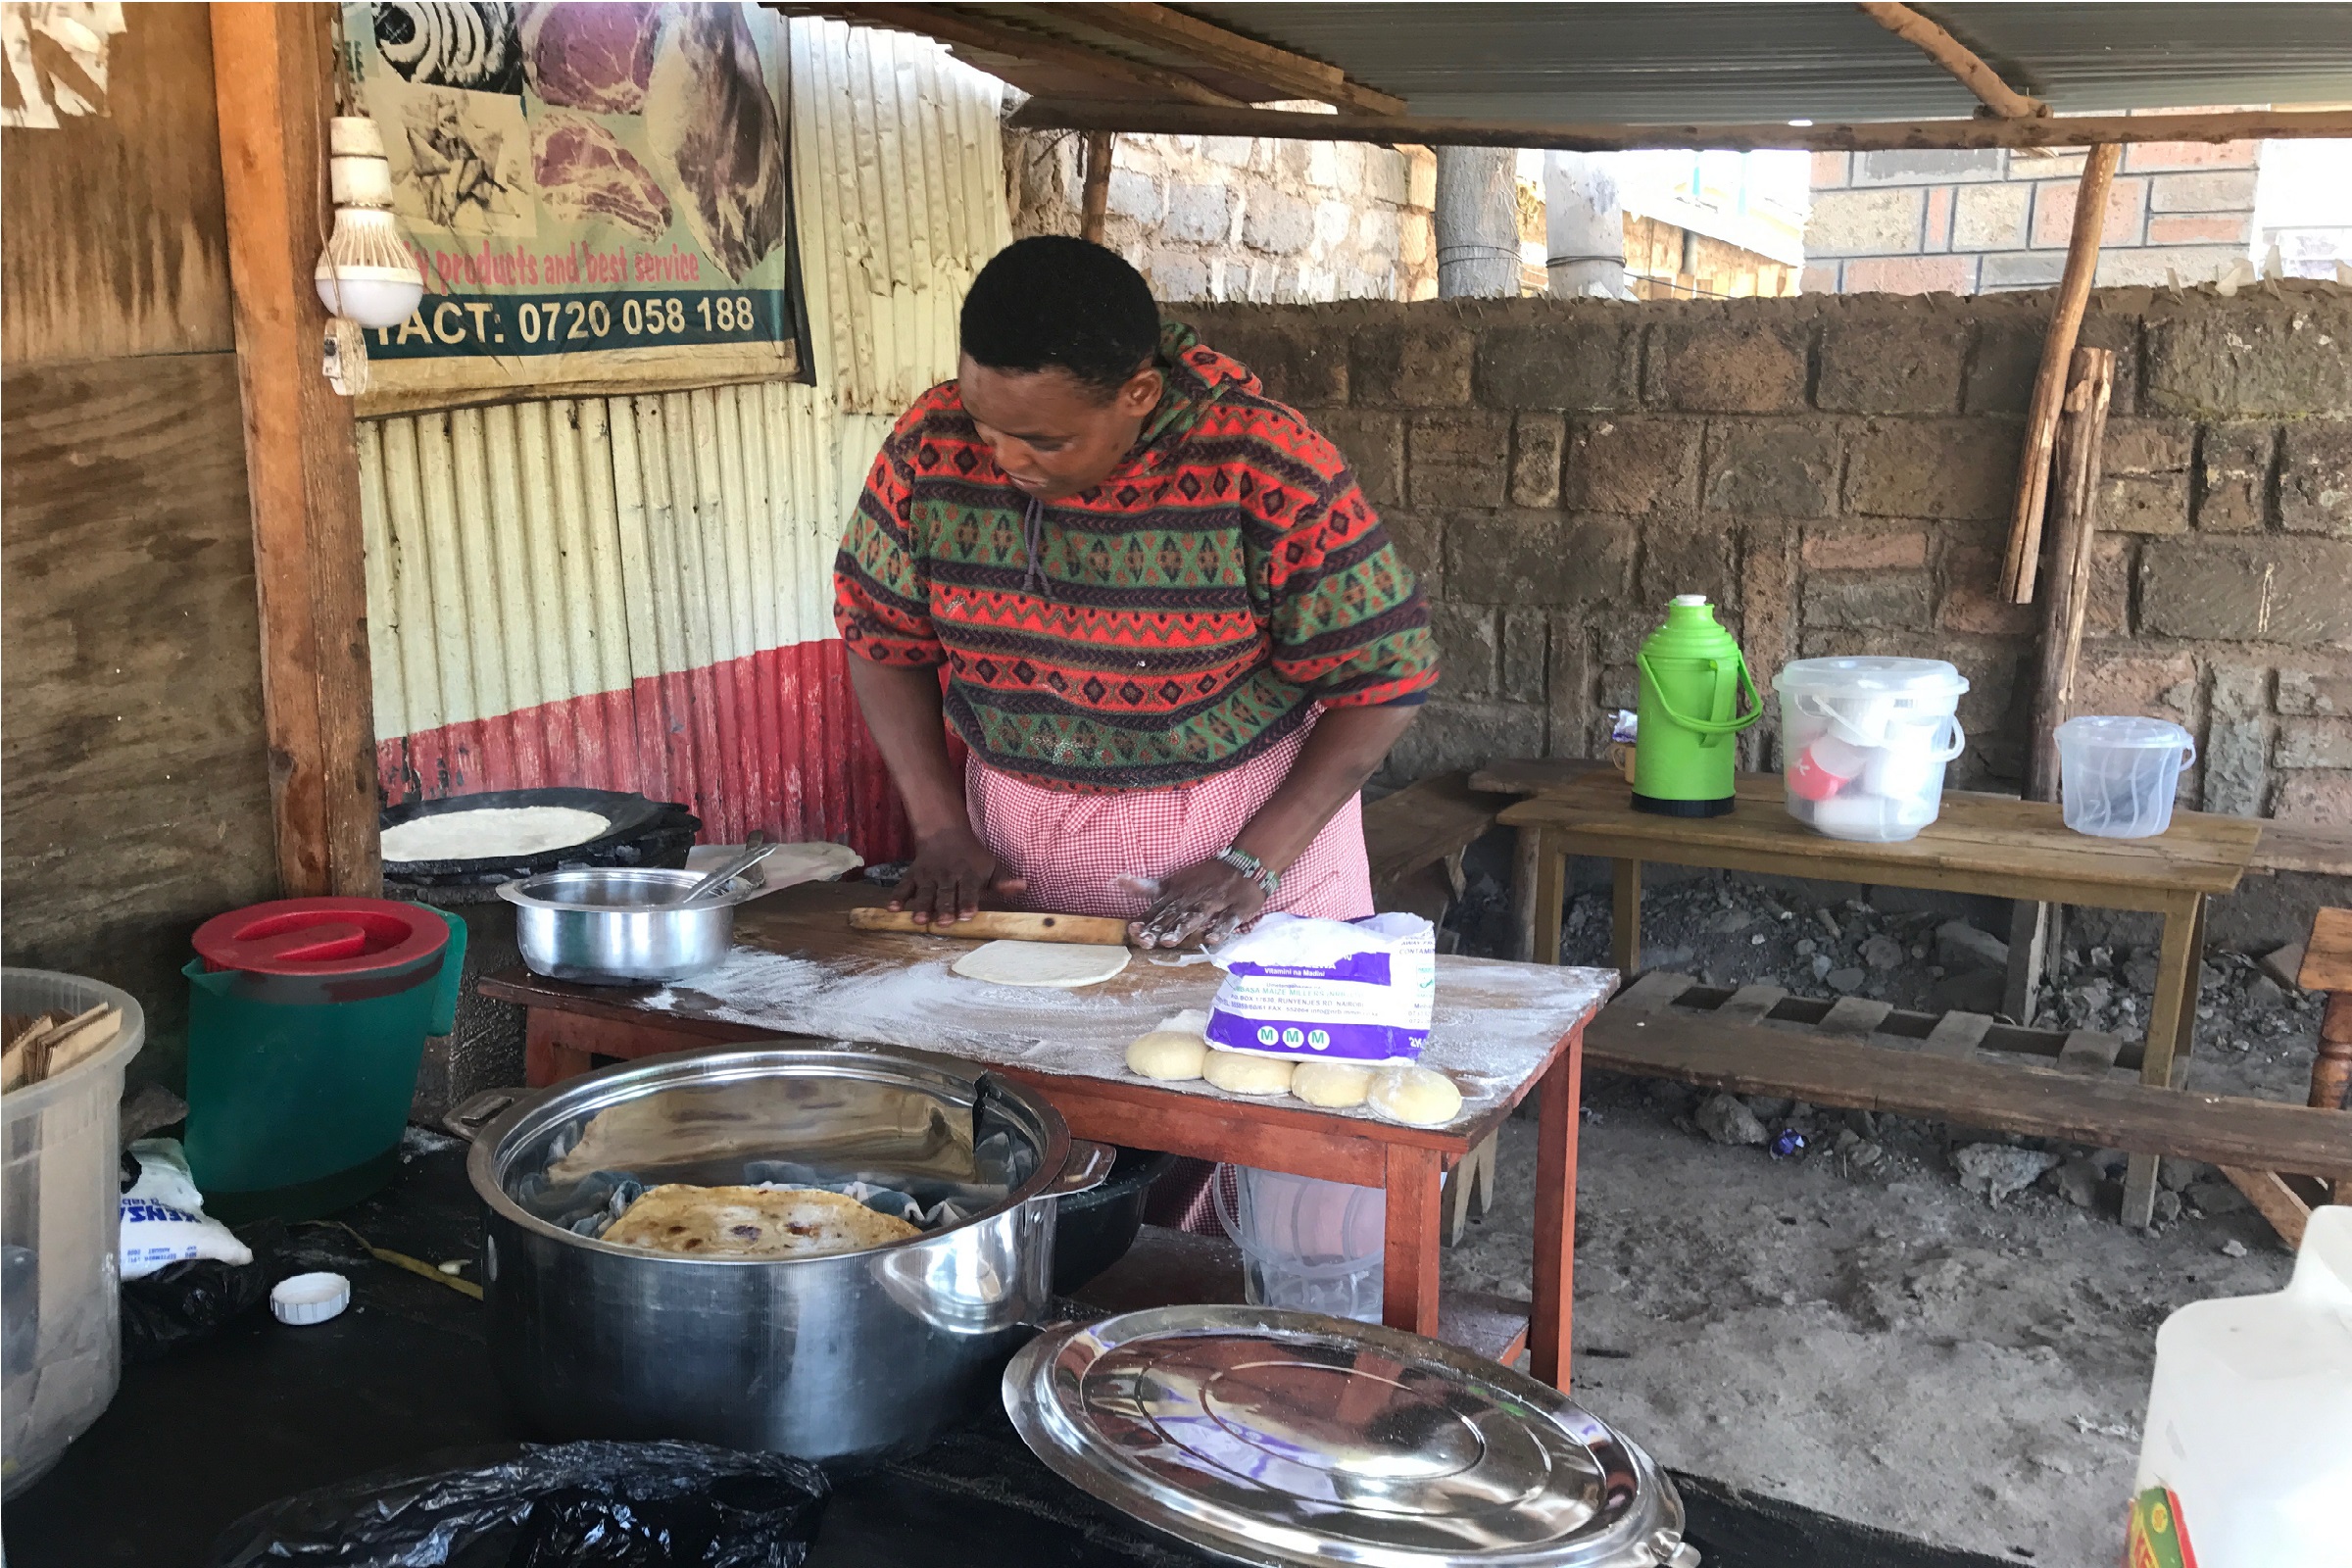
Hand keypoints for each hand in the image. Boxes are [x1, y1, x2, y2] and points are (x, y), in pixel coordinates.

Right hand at [892, 827, 1023, 925]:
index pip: (970, 889)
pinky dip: (897, 896)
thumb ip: (1003, 881)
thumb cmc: (973, 857)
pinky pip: (904, 886)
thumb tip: (1023, 886)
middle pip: (946, 894)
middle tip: (943, 922)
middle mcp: (948, 876)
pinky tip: (892, 909)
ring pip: (925, 892)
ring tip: (919, 920)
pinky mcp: (913, 876)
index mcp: (969, 875)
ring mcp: (929, 876)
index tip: (967, 915)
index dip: (968, 901)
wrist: (945, 833)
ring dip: (922, 906)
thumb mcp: (992, 866)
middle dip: (944, 908)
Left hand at [1123, 859, 1267, 949]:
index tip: (1132, 929)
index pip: (1158, 910)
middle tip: (1145, 941)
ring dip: (1182, 929)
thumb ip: (1146, 887)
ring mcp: (1214, 903)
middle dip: (1159, 929)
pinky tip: (1211, 939)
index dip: (1145, 920)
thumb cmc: (1203, 879)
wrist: (1242, 865)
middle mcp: (1192, 899)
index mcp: (1177, 895)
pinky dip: (1220, 928)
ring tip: (1169, 941)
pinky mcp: (1235, 908)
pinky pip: (1227, 920)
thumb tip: (1116, 879)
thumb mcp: (1172, 882)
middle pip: (1173, 916)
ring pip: (1196, 917)